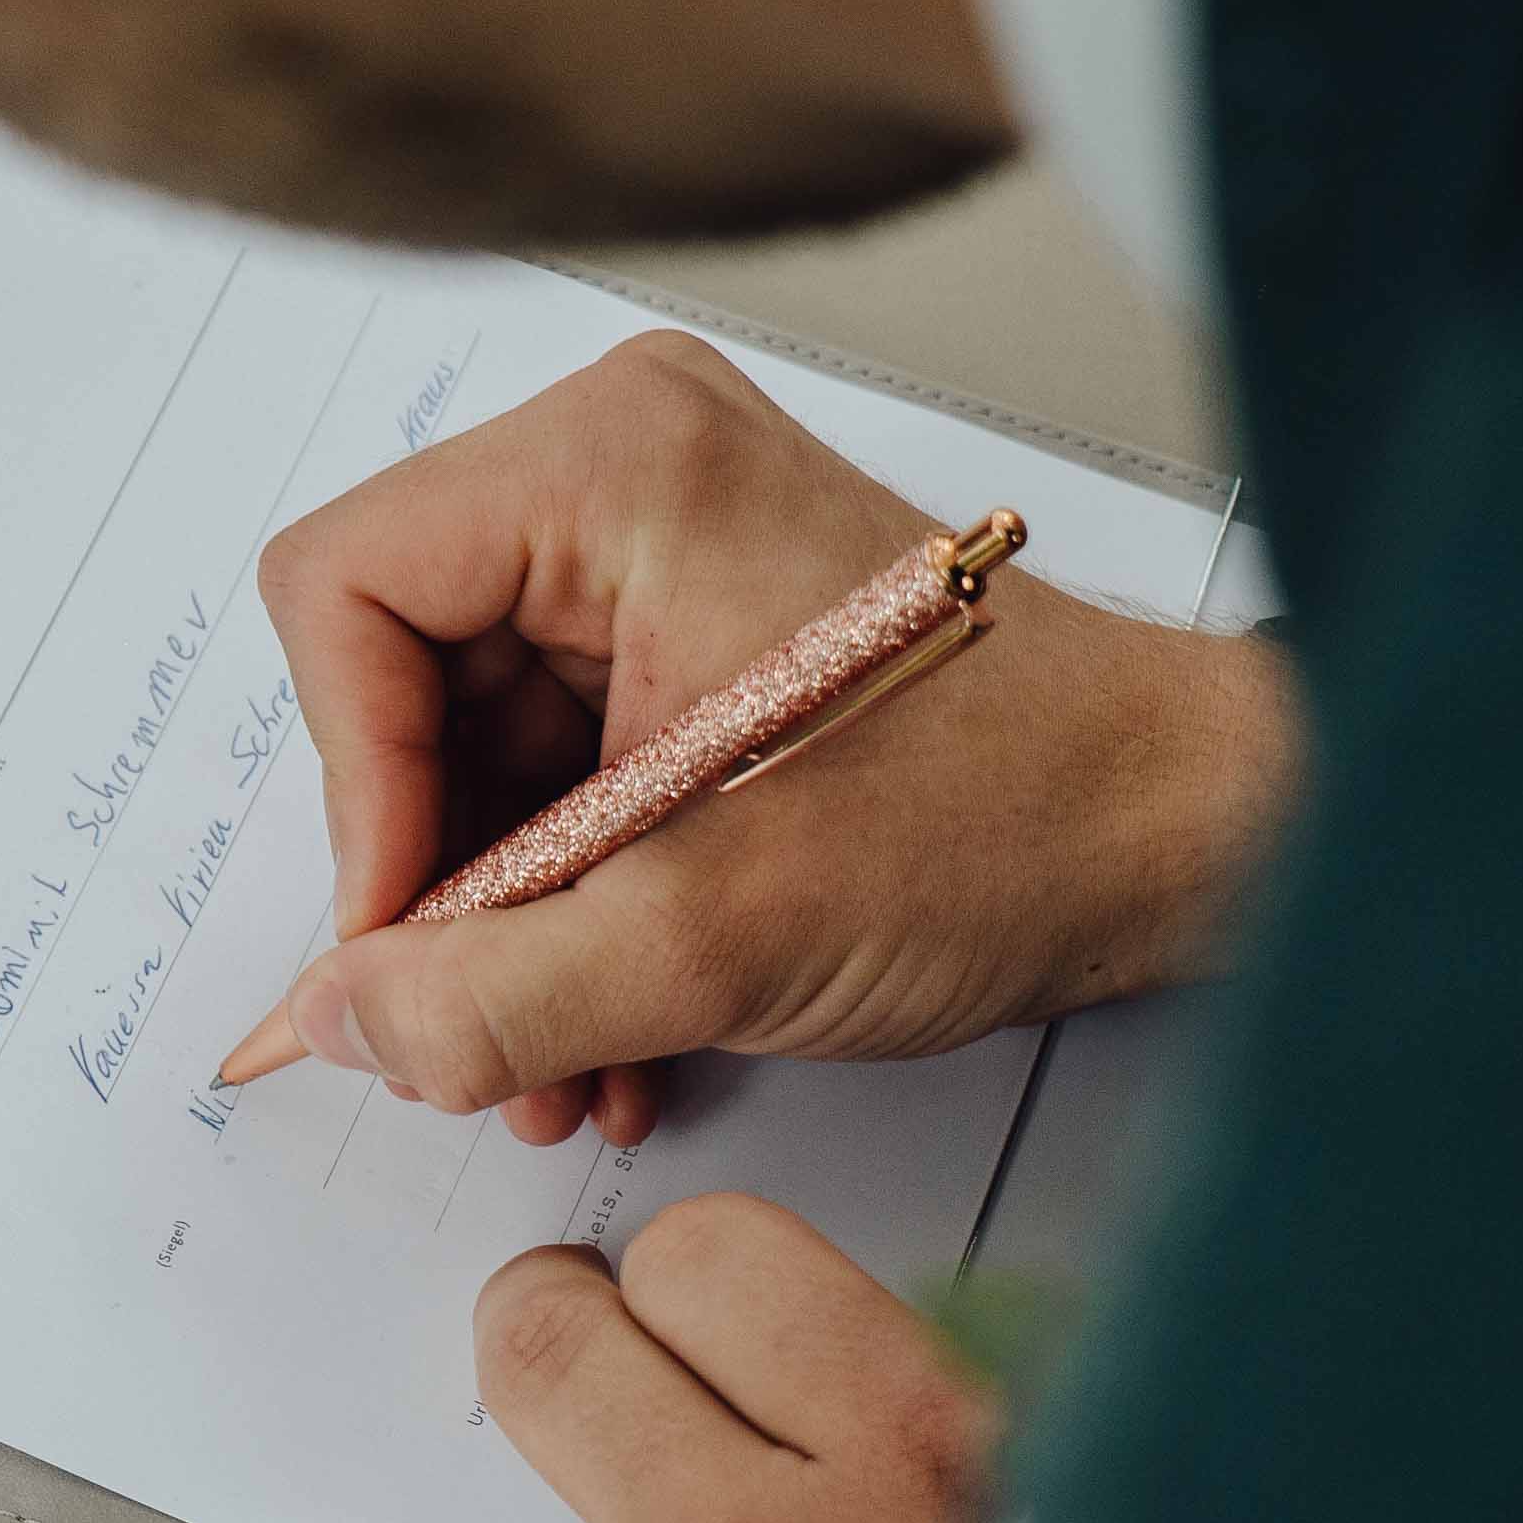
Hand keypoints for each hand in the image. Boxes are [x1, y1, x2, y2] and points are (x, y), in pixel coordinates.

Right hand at [252, 333, 1298, 1145]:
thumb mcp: (718, 934)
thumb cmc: (1015, 814)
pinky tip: (608, 1025)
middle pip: (398, 678)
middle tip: (472, 1030)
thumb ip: (497, 992)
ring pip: (470, 750)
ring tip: (552, 1060)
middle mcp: (617, 475)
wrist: (1183, 831)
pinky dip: (565, 907)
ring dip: (500, 929)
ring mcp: (653, 554)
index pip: (345, 594)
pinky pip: (554, 772)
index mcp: (608, 462)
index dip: (357, 790)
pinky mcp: (688, 636)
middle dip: (439, 888)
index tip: (409, 941)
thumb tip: (338, 1022)